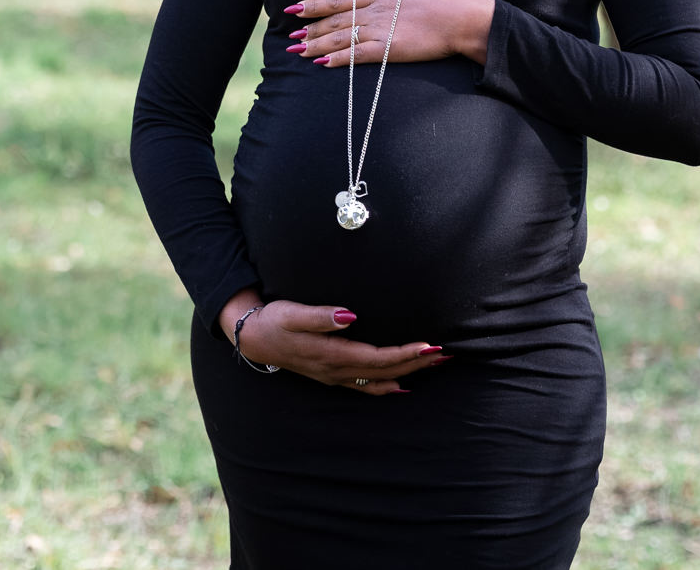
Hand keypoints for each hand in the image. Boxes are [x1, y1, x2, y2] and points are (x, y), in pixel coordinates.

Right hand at [222, 294, 450, 395]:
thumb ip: (321, 316)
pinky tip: (402, 385)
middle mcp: (338, 371)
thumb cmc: (274, 320)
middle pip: (386, 370)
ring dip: (409, 372)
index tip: (430, 345)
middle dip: (417, 363)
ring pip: (380, 379)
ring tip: (435, 365)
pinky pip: (366, 386)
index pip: (378, 357)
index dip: (405, 353)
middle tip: (447, 355)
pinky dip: (388, 386)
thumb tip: (350, 316)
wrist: (252, 337)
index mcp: (332, 355)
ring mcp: (335, 376)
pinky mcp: (332, 374)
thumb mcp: (293, 313)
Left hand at [283, 0, 494, 67]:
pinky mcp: (390, 49)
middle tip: (291, 36)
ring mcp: (382, 29)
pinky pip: (358, 55)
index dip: (315, 4)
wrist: (463, 16)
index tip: (295, 8)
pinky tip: (323, 64)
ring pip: (341, 37)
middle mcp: (376, 10)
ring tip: (299, 51)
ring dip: (317, 45)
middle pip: (335, 20)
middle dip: (311, 28)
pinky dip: (339, 59)